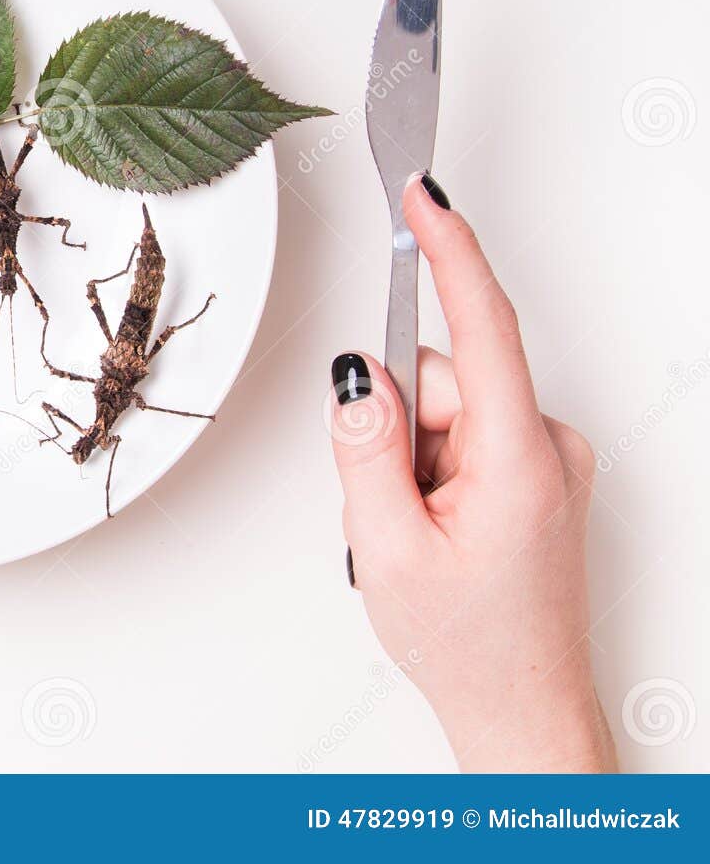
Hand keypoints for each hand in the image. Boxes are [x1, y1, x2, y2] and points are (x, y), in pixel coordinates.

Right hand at [328, 173, 615, 772]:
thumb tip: (358, 374)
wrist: (522, 711)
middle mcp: (547, 448)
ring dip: (409, 457)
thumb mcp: (389, 547)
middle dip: (394, 425)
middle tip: (386, 505)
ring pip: (444, 410)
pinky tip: (434, 527)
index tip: (425, 195)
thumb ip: (365, 448)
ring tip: (414, 531)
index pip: (483, 327)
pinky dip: (430, 469)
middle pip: (442, 377)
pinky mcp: (536, 476)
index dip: (452, 250)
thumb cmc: (470, 645)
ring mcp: (546, 463)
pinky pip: (461, 436)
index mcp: (518, 459)